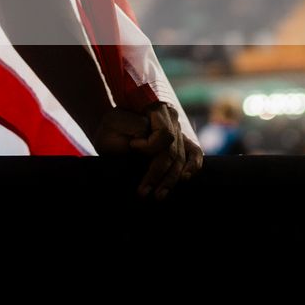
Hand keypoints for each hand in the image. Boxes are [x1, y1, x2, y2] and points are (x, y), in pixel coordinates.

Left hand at [90, 101, 204, 199]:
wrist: (111, 128)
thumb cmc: (110, 128)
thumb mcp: (114, 124)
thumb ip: (135, 129)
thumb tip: (148, 141)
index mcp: (156, 109)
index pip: (165, 133)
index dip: (150, 145)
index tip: (132, 146)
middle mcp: (171, 118)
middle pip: (172, 151)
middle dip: (158, 174)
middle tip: (143, 192)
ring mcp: (177, 129)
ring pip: (182, 157)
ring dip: (171, 179)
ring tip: (159, 195)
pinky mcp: (180, 141)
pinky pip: (194, 152)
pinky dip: (193, 166)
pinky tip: (184, 178)